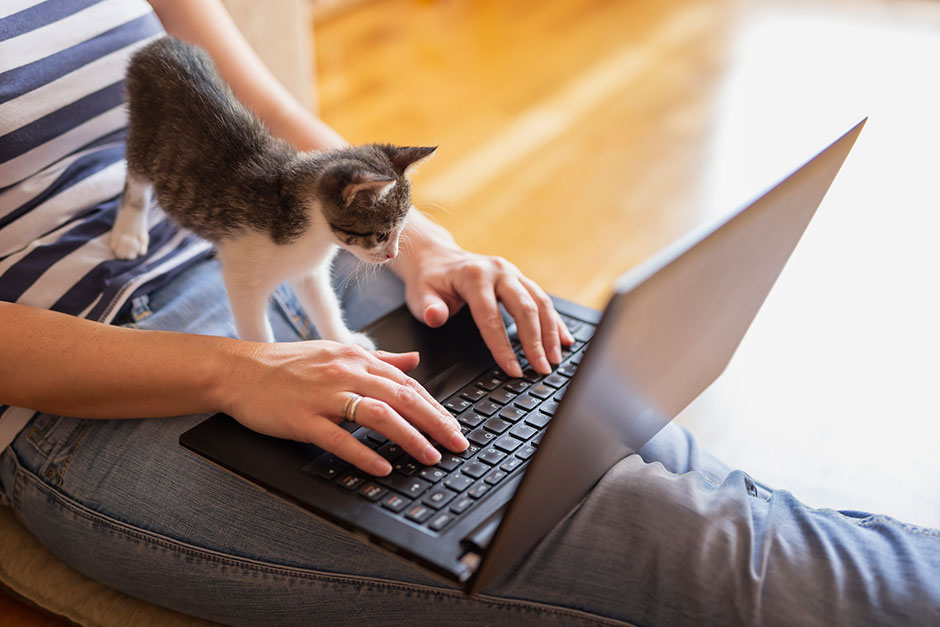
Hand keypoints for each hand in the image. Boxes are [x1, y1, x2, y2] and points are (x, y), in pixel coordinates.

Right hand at [224, 341, 467, 475]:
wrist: (239, 370)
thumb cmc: (288, 365)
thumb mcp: (337, 352)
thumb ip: (379, 359)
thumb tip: (414, 360)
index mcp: (356, 358)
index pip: (406, 383)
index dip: (434, 405)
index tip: (453, 425)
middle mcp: (345, 373)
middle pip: (401, 397)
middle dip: (435, 422)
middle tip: (457, 443)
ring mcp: (324, 395)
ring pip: (378, 415)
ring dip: (410, 438)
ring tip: (430, 456)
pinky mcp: (303, 418)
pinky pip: (339, 438)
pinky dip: (364, 453)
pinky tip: (383, 466)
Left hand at [394, 223, 574, 376]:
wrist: (436, 257)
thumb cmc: (429, 280)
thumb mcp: (420, 294)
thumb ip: (428, 307)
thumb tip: (435, 316)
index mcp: (474, 276)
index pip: (492, 317)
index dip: (503, 346)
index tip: (513, 370)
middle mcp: (498, 271)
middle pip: (525, 308)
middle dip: (535, 342)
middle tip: (541, 369)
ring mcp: (512, 273)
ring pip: (540, 302)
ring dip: (551, 333)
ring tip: (555, 359)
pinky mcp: (520, 279)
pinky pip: (543, 300)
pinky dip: (555, 321)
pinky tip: (564, 340)